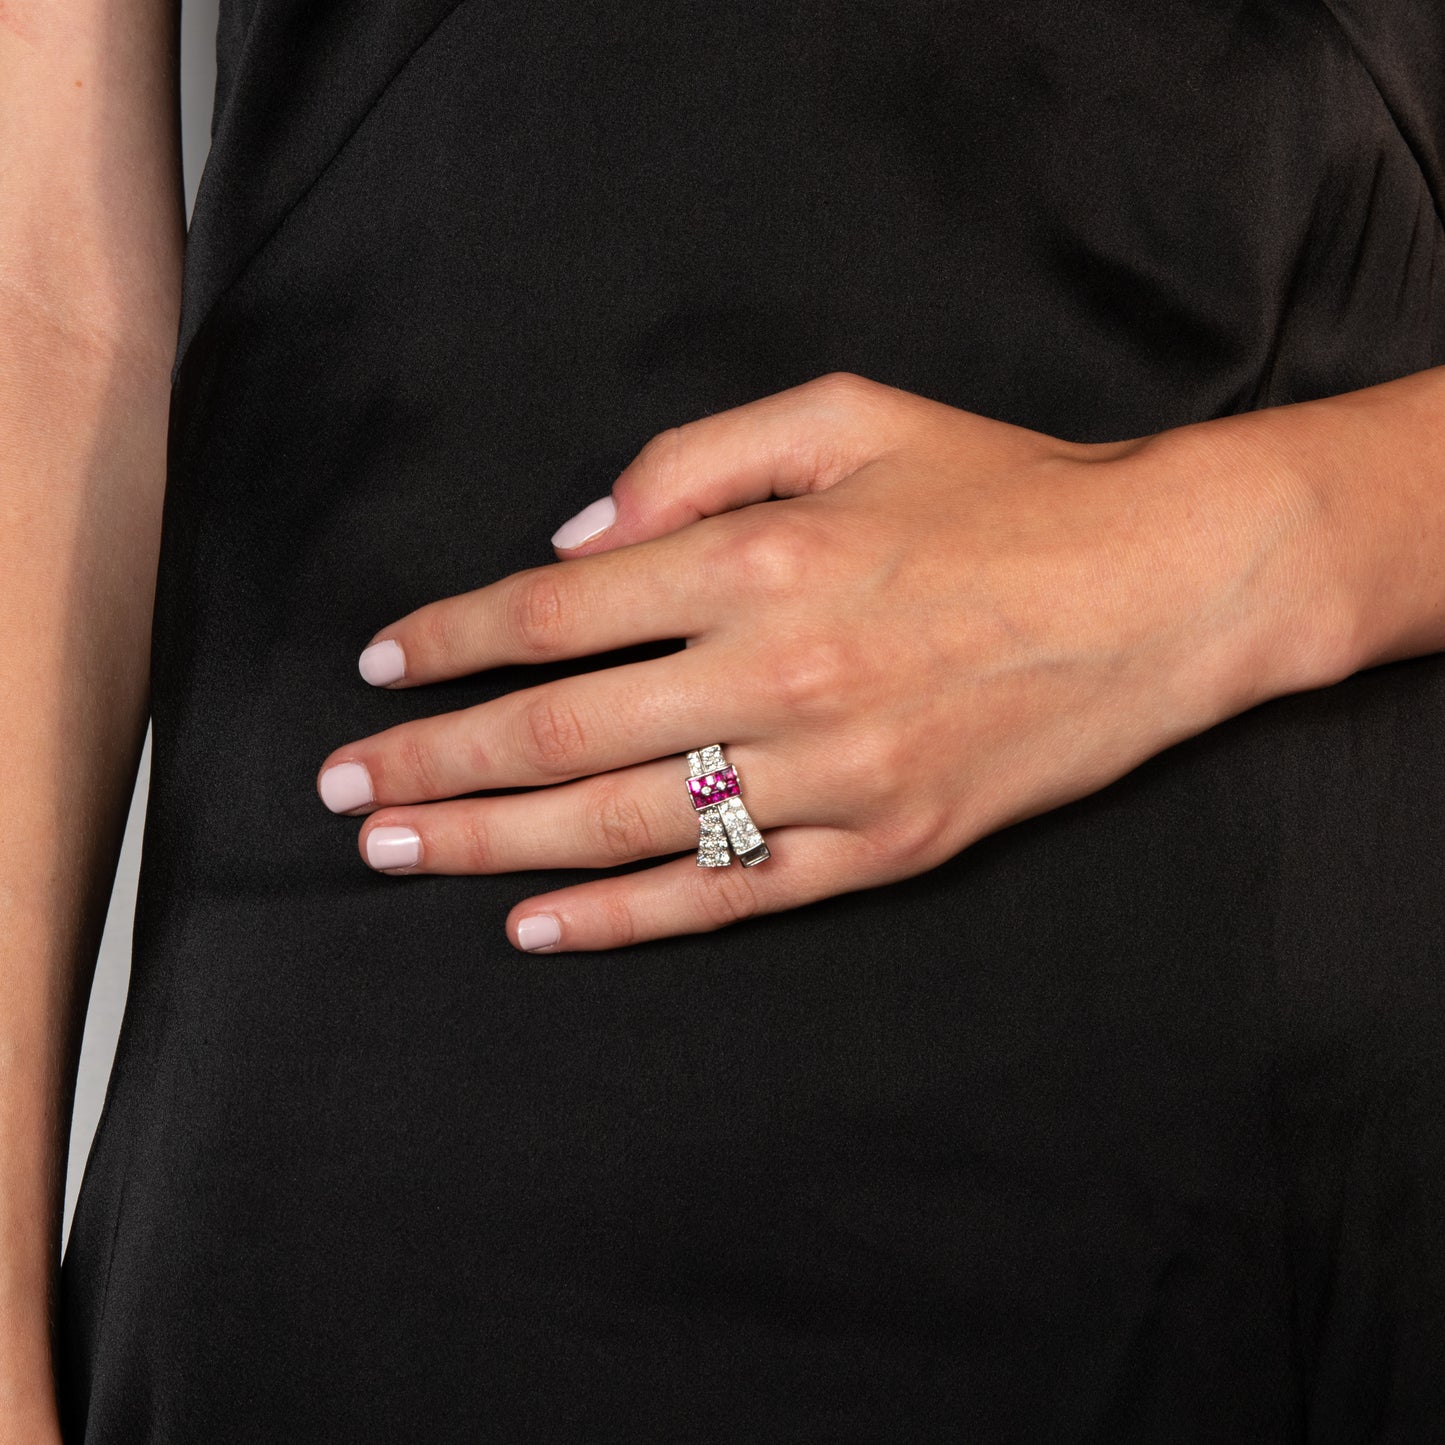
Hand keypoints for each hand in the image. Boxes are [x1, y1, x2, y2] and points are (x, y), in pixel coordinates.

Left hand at [315, 372, 1342, 951]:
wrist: (1162, 592)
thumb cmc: (1005, 490)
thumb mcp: (850, 414)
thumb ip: (697, 457)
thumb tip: (575, 534)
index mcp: (764, 556)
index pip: (559, 610)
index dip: (453, 638)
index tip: (382, 665)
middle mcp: (780, 672)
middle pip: (562, 731)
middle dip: (434, 759)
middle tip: (343, 788)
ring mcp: (831, 775)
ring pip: (624, 825)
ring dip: (491, 841)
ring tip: (396, 852)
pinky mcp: (880, 846)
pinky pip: (726, 896)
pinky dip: (621, 916)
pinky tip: (533, 924)